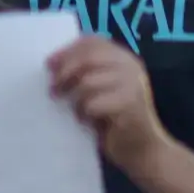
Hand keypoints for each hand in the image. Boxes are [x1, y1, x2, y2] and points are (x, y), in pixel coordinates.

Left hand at [47, 35, 165, 172]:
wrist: (143, 150)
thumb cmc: (117, 121)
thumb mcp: (102, 90)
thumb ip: (87, 73)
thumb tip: (53, 65)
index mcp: (124, 58)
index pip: (93, 41)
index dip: (68, 50)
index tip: (49, 64)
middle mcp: (130, 66)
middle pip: (88, 57)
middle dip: (65, 72)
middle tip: (53, 88)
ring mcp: (132, 84)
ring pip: (87, 82)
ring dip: (74, 98)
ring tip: (75, 111)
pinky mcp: (128, 106)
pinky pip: (92, 104)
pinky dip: (83, 113)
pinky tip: (86, 121)